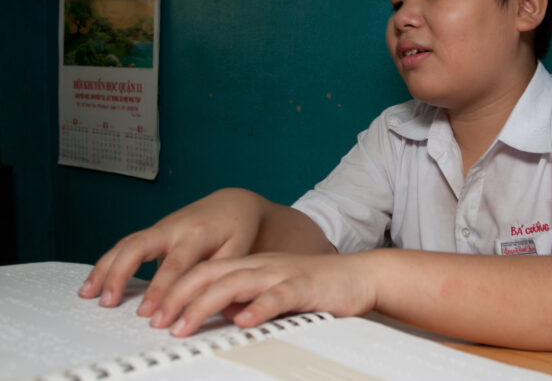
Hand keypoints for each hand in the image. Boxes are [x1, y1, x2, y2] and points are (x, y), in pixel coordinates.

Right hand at [78, 188, 268, 315]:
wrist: (233, 204)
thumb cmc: (237, 230)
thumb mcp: (238, 251)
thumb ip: (218, 274)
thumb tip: (201, 304)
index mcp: (198, 232)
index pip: (176, 264)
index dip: (162, 291)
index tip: (153, 316)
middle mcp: (174, 227)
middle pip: (139, 246)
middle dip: (120, 274)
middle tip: (109, 303)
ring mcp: (160, 227)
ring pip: (126, 243)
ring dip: (105, 268)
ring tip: (87, 295)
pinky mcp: (153, 232)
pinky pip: (125, 245)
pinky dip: (107, 263)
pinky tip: (93, 283)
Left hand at [151, 252, 376, 336]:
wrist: (358, 276)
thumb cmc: (316, 287)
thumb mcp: (272, 291)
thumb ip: (246, 298)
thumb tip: (219, 313)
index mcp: (251, 265)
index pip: (205, 272)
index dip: (176, 290)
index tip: (153, 313)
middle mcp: (261, 265)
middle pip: (211, 274)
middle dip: (179, 297)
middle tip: (156, 322)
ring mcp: (282, 274)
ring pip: (235, 283)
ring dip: (205, 304)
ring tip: (183, 326)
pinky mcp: (304, 286)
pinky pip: (278, 296)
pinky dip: (258, 308)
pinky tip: (243, 321)